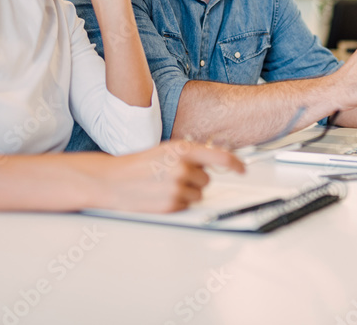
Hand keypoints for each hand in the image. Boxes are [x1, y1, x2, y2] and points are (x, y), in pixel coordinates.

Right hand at [91, 141, 244, 212]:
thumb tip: (213, 160)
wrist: (114, 180)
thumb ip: (190, 154)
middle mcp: (182, 168)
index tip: (242, 169)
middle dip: (195, 179)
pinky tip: (161, 195)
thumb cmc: (139, 165)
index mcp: (182, 150)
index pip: (220, 157)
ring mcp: (177, 188)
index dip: (236, 164)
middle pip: (207, 180)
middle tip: (174, 176)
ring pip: (198, 195)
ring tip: (166, 186)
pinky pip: (187, 206)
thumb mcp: (166, 150)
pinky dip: (178, 203)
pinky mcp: (171, 205)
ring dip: (187, 192)